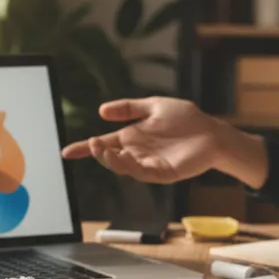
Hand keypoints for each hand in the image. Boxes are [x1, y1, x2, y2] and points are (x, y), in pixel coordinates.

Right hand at [60, 97, 267, 188]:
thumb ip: (129, 108)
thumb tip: (101, 110)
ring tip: (101, 148)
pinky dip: (129, 166)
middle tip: (89, 144)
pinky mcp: (162, 173)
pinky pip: (141, 172)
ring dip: (110, 159)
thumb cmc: (186, 119)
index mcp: (132, 137)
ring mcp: (148, 164)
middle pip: (109, 156)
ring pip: (122, 166)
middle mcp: (137, 152)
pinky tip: (122, 157)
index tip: (66, 151)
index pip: (104, 144)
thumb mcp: (154, 106)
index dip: (84, 148)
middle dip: (96, 153)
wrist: (212, 132)